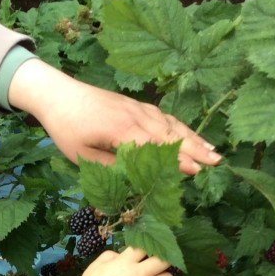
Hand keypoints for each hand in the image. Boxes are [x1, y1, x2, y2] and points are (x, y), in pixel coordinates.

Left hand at [8, 59, 220, 174]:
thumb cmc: (67, 129)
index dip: (176, 160)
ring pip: (171, 124)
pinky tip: (191, 135)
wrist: (57, 94)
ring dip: (193, 138)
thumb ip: (110, 168)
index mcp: (122, 130)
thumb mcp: (82, 156)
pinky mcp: (137, 105)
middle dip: (194, 149)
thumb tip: (135, 181)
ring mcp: (139, 108)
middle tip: (216, 163)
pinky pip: (164, 116)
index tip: (196, 172)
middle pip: (170, 134)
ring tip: (213, 151)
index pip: (155, 147)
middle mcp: (136, 116)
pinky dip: (181, 126)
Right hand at [74, 246, 172, 275]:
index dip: (146, 250)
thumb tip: (123, 255)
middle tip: (156, 266)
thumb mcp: (96, 265)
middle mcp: (139, 275)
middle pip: (164, 261)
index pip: (146, 247)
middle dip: (162, 261)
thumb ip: (112, 256)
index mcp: (125, 262)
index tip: (145, 254)